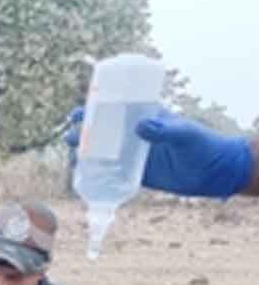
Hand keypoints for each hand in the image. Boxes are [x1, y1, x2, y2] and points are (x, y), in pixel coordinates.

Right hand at [65, 107, 252, 198]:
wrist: (213, 173)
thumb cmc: (203, 145)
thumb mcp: (184, 134)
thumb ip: (164, 129)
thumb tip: (140, 126)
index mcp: (145, 117)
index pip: (115, 108)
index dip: (95, 108)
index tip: (79, 112)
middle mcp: (135, 135)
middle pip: (103, 130)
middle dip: (83, 132)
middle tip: (71, 136)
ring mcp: (134, 154)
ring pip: (103, 152)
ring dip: (86, 153)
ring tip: (74, 157)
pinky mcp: (135, 174)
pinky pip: (111, 173)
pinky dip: (97, 174)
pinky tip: (84, 175)